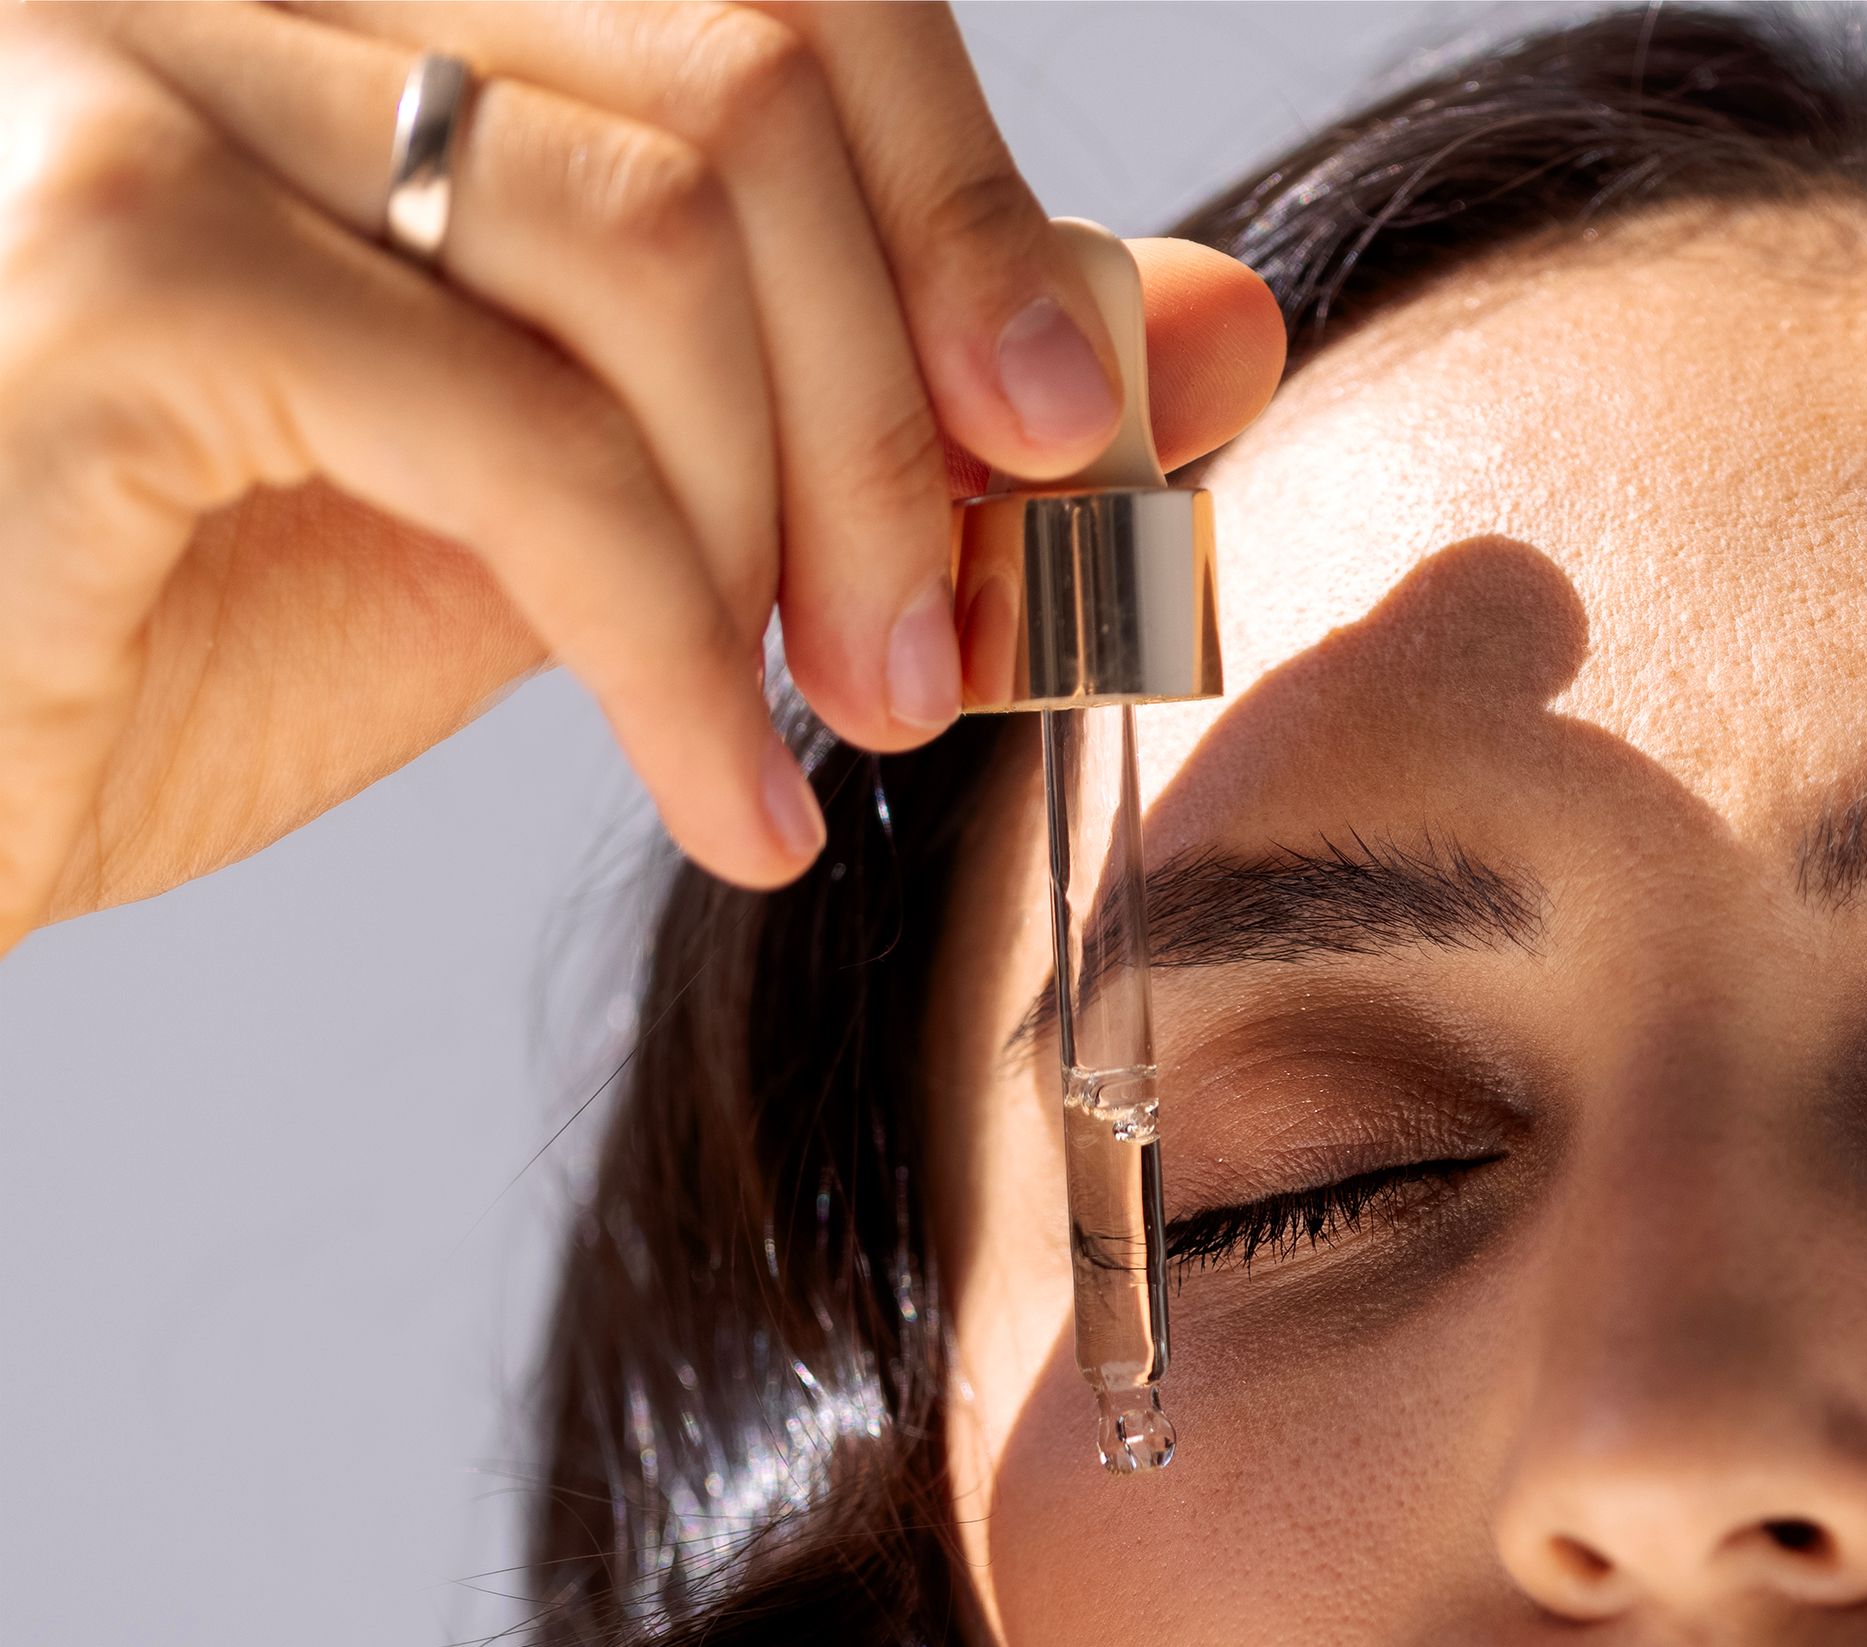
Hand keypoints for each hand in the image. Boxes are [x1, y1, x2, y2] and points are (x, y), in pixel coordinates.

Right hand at [0, 0, 1286, 953]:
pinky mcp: (97, 256)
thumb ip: (861, 367)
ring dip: (809, 534)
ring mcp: (130, 54)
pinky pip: (533, 438)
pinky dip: (676, 655)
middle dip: (919, 400)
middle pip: (753, 81)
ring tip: (828, 728)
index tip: (1064, 440)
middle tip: (944, 648)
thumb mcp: (576, 465)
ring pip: (665, 251)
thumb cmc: (164, 606)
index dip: (976, 205)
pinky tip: (721, 806)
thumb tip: (1209, 327)